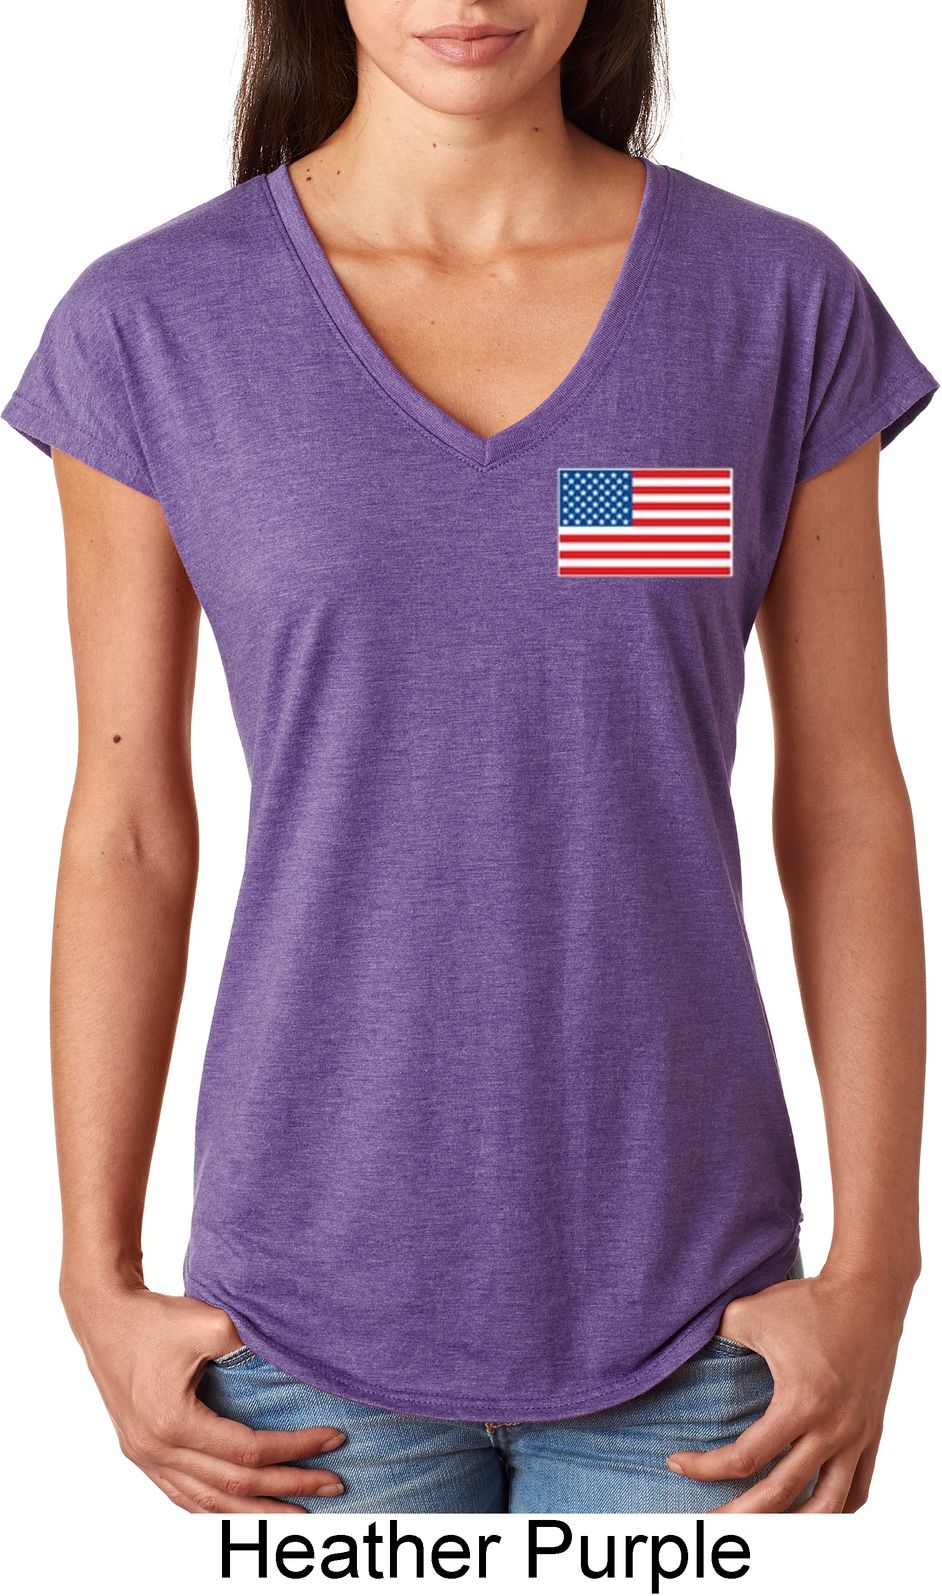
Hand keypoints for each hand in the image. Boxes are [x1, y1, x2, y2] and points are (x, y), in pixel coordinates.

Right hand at [61, 1279, 346, 1511]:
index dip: (296, 1449)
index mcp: (173, 1421)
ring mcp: (145, 1457)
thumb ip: (250, 1348)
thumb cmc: (154, 1317)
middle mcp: (156, 1449)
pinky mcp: (141, 1454)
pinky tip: (244, 1509)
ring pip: (208, 1502)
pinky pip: (184, 1495)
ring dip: (256, 1510)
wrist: (103, 1315)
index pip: (248, 1450)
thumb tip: (295, 1365)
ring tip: (299, 1512)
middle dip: (288, 1486)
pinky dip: (218, 1507)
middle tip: (334, 1484)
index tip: (333, 1439)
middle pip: (234, 1485)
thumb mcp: (208, 1323)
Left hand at [666, 1267, 913, 1512]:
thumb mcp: (749, 1312)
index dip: (704, 1467)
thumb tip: (677, 1352)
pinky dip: (836, 1509)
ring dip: (794, 1528)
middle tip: (707, 1523)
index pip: (745, 1458)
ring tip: (763, 1536)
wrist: (869, 1292)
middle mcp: (832, 1429)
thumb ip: (714, 1337)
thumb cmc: (807, 1301)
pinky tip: (812, 1514)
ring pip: (828, 1507)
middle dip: (739, 1517)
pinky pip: (859, 1488)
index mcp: (800, 1403)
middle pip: (782, 1495)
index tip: (676, 1461)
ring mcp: (856, 1435)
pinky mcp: (872, 1433)